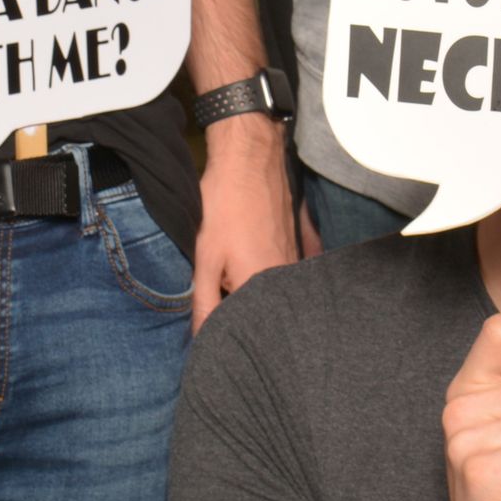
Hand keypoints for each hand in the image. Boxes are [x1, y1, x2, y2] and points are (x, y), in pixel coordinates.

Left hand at [189, 115, 296, 327]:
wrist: (250, 159)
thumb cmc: (225, 206)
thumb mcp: (205, 257)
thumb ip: (204, 303)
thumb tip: (203, 341)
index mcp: (262, 287)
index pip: (248, 327)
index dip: (229, 331)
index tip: (215, 330)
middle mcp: (286, 279)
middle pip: (264, 310)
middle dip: (243, 312)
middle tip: (221, 295)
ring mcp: (295, 260)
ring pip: (273, 291)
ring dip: (255, 292)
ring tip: (234, 275)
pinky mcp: (297, 244)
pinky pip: (283, 273)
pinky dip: (267, 274)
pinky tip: (251, 256)